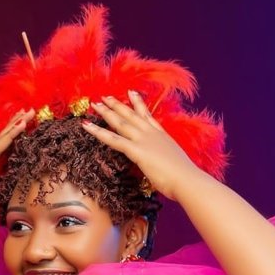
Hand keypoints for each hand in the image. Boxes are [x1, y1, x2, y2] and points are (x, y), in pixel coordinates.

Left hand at [81, 91, 203, 201]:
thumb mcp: (174, 165)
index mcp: (163, 137)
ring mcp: (144, 140)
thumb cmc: (184, 178)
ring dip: (107, 112)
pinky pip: (113, 139)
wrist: (187, 180)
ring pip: (121, 123)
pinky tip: (87, 126)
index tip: (131, 93)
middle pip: (132, 115)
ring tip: (95, 104)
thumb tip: (163, 166)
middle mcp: (152, 134)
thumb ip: (165, 161)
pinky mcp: (136, 151)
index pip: (148, 117)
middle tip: (106, 96)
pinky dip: (98, 132)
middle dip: (118, 105)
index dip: (139, 104)